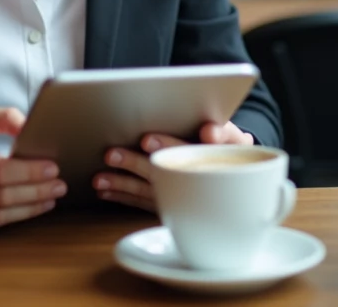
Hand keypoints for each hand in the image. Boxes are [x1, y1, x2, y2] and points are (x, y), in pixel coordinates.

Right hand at [0, 105, 65, 238]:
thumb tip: (33, 126)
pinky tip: (18, 211)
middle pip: (0, 196)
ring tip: (46, 200)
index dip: (30, 172)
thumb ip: (4, 117)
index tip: (53, 169)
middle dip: (36, 193)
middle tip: (58, 187)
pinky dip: (2, 222)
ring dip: (26, 211)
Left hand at [93, 121, 253, 212]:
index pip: (199, 152)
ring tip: (99, 177)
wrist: (238, 175)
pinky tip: (105, 191)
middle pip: (169, 172)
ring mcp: (188, 199)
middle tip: (113, 154)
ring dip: (123, 184)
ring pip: (153, 192)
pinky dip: (124, 197)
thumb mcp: (233, 135)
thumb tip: (209, 131)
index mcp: (223, 159)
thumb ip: (222, 130)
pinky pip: (146, 204)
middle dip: (138, 164)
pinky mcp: (173, 208)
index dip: (173, 145)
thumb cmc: (228, 146)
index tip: (148, 139)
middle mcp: (203, 182)